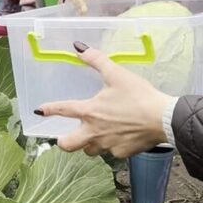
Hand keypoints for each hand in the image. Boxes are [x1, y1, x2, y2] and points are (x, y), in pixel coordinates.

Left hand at [37, 42, 172, 157]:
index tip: (39, 111)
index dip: (48, 109)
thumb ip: (96, 60)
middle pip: (68, 145)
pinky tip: (121, 137)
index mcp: (90, 111)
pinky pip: (111, 152)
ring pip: (90, 150)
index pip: (63, 110)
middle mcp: (94, 131)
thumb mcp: (116, 74)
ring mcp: (107, 145)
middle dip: (63, 142)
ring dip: (89, 144)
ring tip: (97, 135)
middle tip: (65, 137)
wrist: (163, 118)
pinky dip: (112, 146)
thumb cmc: (139, 96)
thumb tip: (79, 48)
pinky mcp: (121, 153)